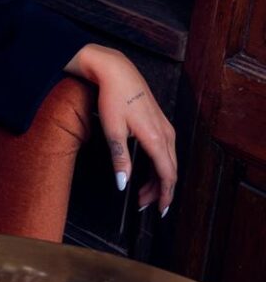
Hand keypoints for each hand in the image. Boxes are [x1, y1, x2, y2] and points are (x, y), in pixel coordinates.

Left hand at [64, 44, 178, 215]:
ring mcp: (165, 127)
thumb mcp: (112, 131)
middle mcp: (166, 133)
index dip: (164, 195)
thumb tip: (123, 184)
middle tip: (145, 205)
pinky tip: (147, 171)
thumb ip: (119, 159)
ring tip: (143, 193)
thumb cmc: (113, 97)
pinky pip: (165, 150)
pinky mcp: (160, 122)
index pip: (166, 174)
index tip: (159, 210)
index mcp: (156, 138)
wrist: (117, 71)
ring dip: (158, 179)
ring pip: (168, 161)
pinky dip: (158, 165)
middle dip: (159, 191)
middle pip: (169, 171)